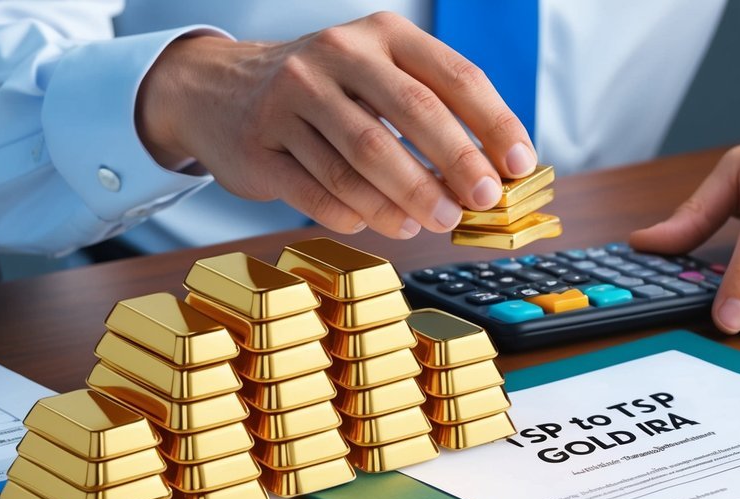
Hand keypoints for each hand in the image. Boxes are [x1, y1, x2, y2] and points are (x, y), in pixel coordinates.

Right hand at [135, 13, 536, 239]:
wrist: (219, 91)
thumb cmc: (324, 93)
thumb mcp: (376, 76)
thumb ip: (432, 113)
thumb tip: (494, 176)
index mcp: (380, 34)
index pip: (453, 75)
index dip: (494, 123)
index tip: (520, 166)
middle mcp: (336, 56)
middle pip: (411, 113)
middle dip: (456, 164)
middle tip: (481, 202)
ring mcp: (292, 100)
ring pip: (363, 160)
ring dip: (408, 200)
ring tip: (435, 222)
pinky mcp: (262, 147)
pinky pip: (320, 192)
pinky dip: (359, 215)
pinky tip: (385, 224)